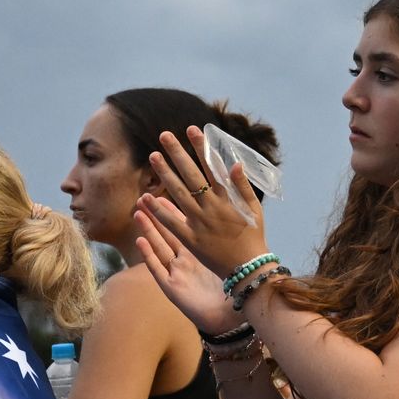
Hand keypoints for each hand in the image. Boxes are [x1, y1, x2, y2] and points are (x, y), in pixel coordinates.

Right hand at [133, 209, 246, 337]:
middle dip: (154, 217)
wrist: (232, 316)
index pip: (182, 228)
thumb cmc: (234, 289)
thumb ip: (225, 237)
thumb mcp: (229, 257)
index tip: (162, 193)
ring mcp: (176, 274)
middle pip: (165, 234)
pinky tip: (140, 241)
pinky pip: (157, 269)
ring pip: (158, 247)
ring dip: (148, 231)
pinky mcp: (172, 288)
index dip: (171, 212)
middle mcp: (184, 261)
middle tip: (142, 199)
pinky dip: (148, 255)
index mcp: (199, 252)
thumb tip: (229, 212)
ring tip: (138, 213)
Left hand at [138, 126, 268, 278]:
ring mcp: (199, 223)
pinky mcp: (191, 239)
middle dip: (178, 154)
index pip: (211, 166)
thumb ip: (242, 186)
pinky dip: (158, 210)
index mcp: (226, 198)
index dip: (201, 147)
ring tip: (154, 156)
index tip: (191, 129)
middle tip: (164, 135)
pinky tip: (145, 197)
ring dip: (165, 174)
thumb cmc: (253, 238)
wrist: (248, 269)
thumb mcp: (253, 209)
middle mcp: (210, 207)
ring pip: (178, 194)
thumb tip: (234, 162)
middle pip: (190, 175)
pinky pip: (171, 222)